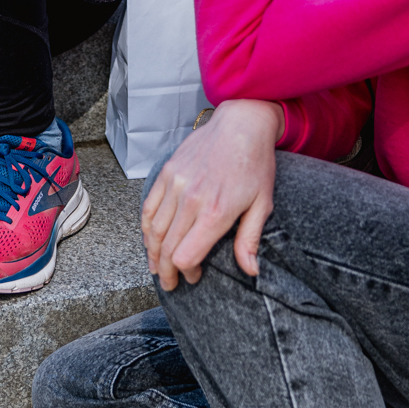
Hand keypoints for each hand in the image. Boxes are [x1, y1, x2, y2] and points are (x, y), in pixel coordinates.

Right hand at [142, 100, 281, 287]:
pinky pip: (149, 207)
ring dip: (152, 253)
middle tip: (169, 283)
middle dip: (166, 271)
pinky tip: (150, 239)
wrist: (241, 124)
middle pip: (166, 247)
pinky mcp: (167, 172)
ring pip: (154, 229)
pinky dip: (146, 227)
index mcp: (216, 212)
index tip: (194, 276)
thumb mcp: (262, 204)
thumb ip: (249, 240)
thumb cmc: (255, 164)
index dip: (187, 272)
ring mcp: (175, 184)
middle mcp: (191, 200)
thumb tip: (251, 271)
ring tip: (156, 267)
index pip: (186, 255)